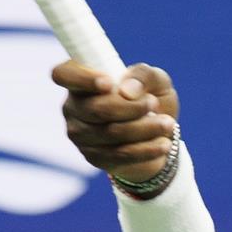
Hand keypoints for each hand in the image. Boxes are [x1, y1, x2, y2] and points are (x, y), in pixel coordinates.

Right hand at [52, 61, 181, 183]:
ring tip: (168, 123)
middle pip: (95, 108)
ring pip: (110, 133)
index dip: (82, 78)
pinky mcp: (94, 157)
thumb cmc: (150, 96)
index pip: (63, 74)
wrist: (158, 133)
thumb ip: (143, 75)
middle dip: (131, 107)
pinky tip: (163, 144)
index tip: (109, 83)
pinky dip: (146, 149)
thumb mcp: (155, 79)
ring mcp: (80, 135)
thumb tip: (127, 91)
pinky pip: (119, 154)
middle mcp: (73, 107)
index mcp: (81, 80)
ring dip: (145, 128)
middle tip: (154, 102)